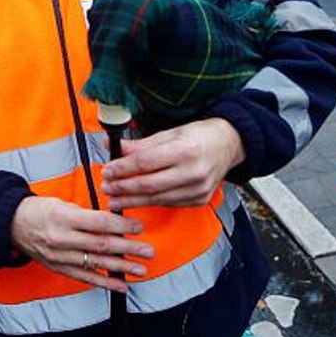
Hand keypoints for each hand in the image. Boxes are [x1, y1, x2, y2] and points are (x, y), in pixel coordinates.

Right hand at [10, 196, 152, 293]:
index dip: (120, 226)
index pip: (98, 223)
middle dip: (127, 248)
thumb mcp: (61, 203)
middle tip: (147, 250)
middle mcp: (61, 239)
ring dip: (121, 268)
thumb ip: (87, 213)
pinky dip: (105, 283)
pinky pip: (85, 278)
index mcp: (62, 218)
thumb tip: (114, 220)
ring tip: (140, 269)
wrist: (13, 226)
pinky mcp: (59, 269)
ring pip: (96, 264)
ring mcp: (60, 257)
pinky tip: (122, 285)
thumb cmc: (39, 211)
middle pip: (100, 245)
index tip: (137, 227)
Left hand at [101, 117, 243, 210]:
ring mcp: (197, 189)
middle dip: (123, 188)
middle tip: (106, 187)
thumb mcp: (170, 133)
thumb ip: (141, 144)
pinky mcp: (199, 200)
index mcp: (185, 150)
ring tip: (115, 198)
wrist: (229, 145)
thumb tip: (114, 146)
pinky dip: (150, 202)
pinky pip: (168, 203)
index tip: (107, 170)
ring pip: (157, 199)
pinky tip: (136, 200)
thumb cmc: (199, 136)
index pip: (145, 163)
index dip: (122, 169)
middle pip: (149, 185)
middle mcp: (193, 172)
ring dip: (132, 200)